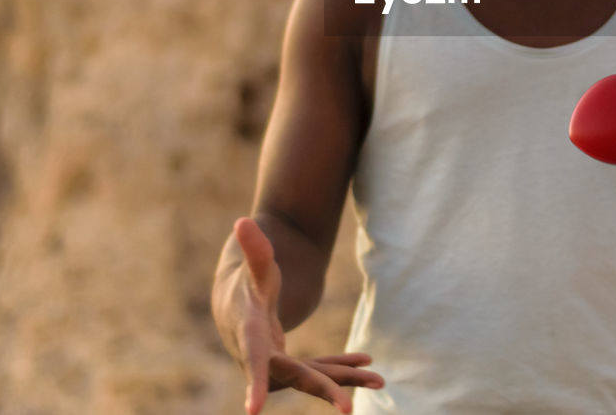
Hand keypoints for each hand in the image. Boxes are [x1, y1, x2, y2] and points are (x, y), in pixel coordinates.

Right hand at [229, 217, 383, 414]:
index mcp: (249, 336)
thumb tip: (244, 220)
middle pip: (294, 376)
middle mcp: (262, 358)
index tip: (252, 411)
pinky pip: (318, 370)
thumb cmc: (246, 281)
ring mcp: (278, 366)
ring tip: (379, 380)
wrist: (236, 303)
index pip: (253, 360)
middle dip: (323, 391)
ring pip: (313, 377)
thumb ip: (255, 250)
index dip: (254, 382)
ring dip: (344, 380)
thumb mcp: (255, 268)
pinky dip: (341, 367)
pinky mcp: (291, 365)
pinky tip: (366, 362)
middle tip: (348, 409)